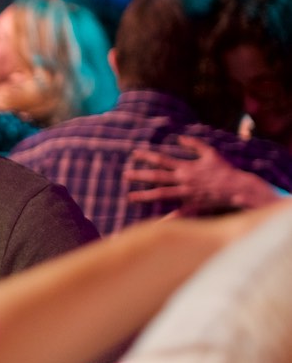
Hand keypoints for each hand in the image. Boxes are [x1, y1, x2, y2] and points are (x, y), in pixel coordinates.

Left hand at [124, 136, 280, 212]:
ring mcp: (186, 194)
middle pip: (157, 177)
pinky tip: (155, 225)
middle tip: (125, 175)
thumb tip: (180, 137)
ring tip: (129, 197)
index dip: (147, 156)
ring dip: (145, 196)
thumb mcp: (210, 152)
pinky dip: (167, 220)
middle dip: (140, 176)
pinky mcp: (192, 205)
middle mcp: (183, 180)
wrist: (237, 187)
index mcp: (186, 167)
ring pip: (162, 194)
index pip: (162, 160)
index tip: (134, 154)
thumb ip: (194, 144)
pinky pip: (178, 214)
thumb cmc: (224, 169)